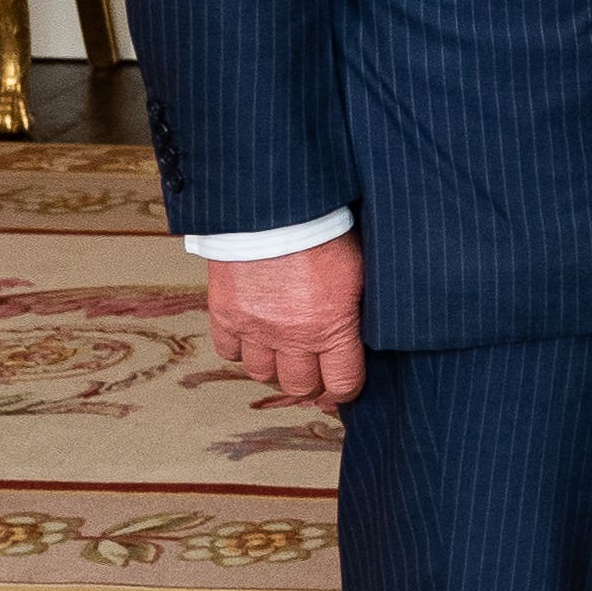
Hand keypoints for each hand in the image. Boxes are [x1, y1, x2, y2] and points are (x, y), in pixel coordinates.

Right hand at [208, 233, 365, 410]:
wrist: (276, 203)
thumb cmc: (324, 227)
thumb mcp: (361, 270)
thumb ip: (360, 310)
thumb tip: (365, 335)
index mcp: (332, 327)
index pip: (342, 384)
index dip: (346, 387)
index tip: (345, 380)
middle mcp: (292, 336)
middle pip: (300, 386)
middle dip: (311, 381)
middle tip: (315, 368)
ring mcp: (255, 327)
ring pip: (262, 374)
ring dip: (275, 366)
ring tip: (284, 349)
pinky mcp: (226, 313)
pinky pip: (230, 352)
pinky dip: (242, 347)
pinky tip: (255, 332)